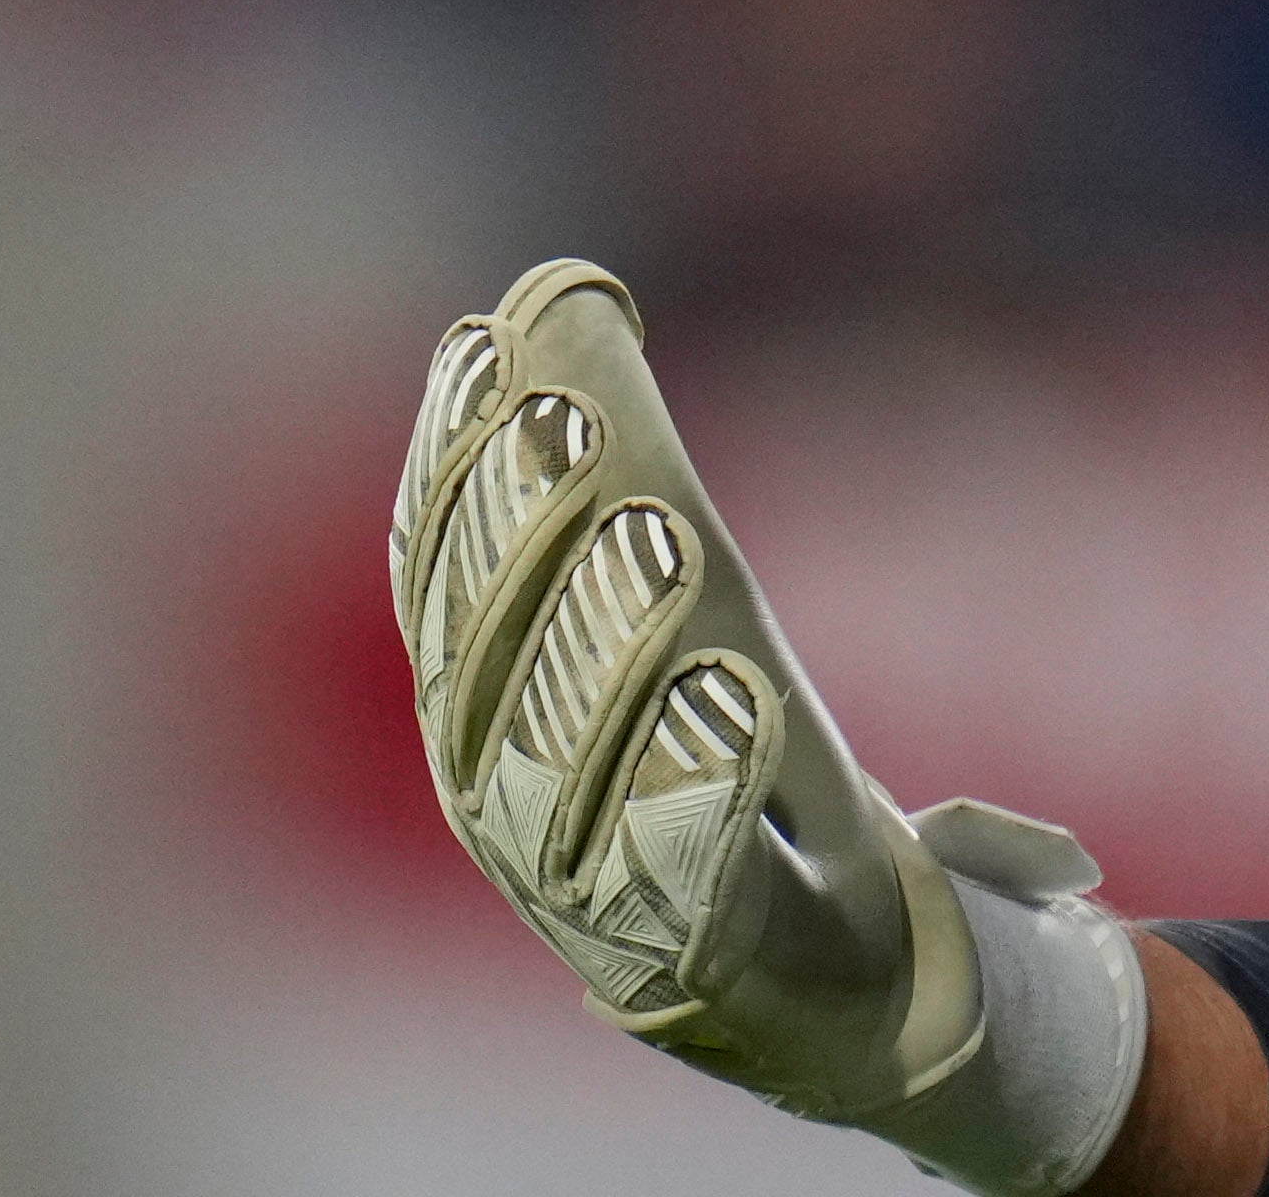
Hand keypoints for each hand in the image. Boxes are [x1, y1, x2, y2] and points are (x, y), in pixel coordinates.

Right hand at [396, 259, 1149, 1195]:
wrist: (827, 978)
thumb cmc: (730, 758)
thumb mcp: (669, 601)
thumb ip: (611, 466)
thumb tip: (557, 289)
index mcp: (478, 707)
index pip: (440, 574)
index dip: (458, 458)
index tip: (488, 342)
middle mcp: (504, 803)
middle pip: (497, 663)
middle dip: (529, 533)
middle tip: (574, 413)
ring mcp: (590, 894)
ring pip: (581, 766)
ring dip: (620, 646)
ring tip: (663, 531)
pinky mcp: (703, 960)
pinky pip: (694, 873)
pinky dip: (707, 778)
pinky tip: (734, 688)